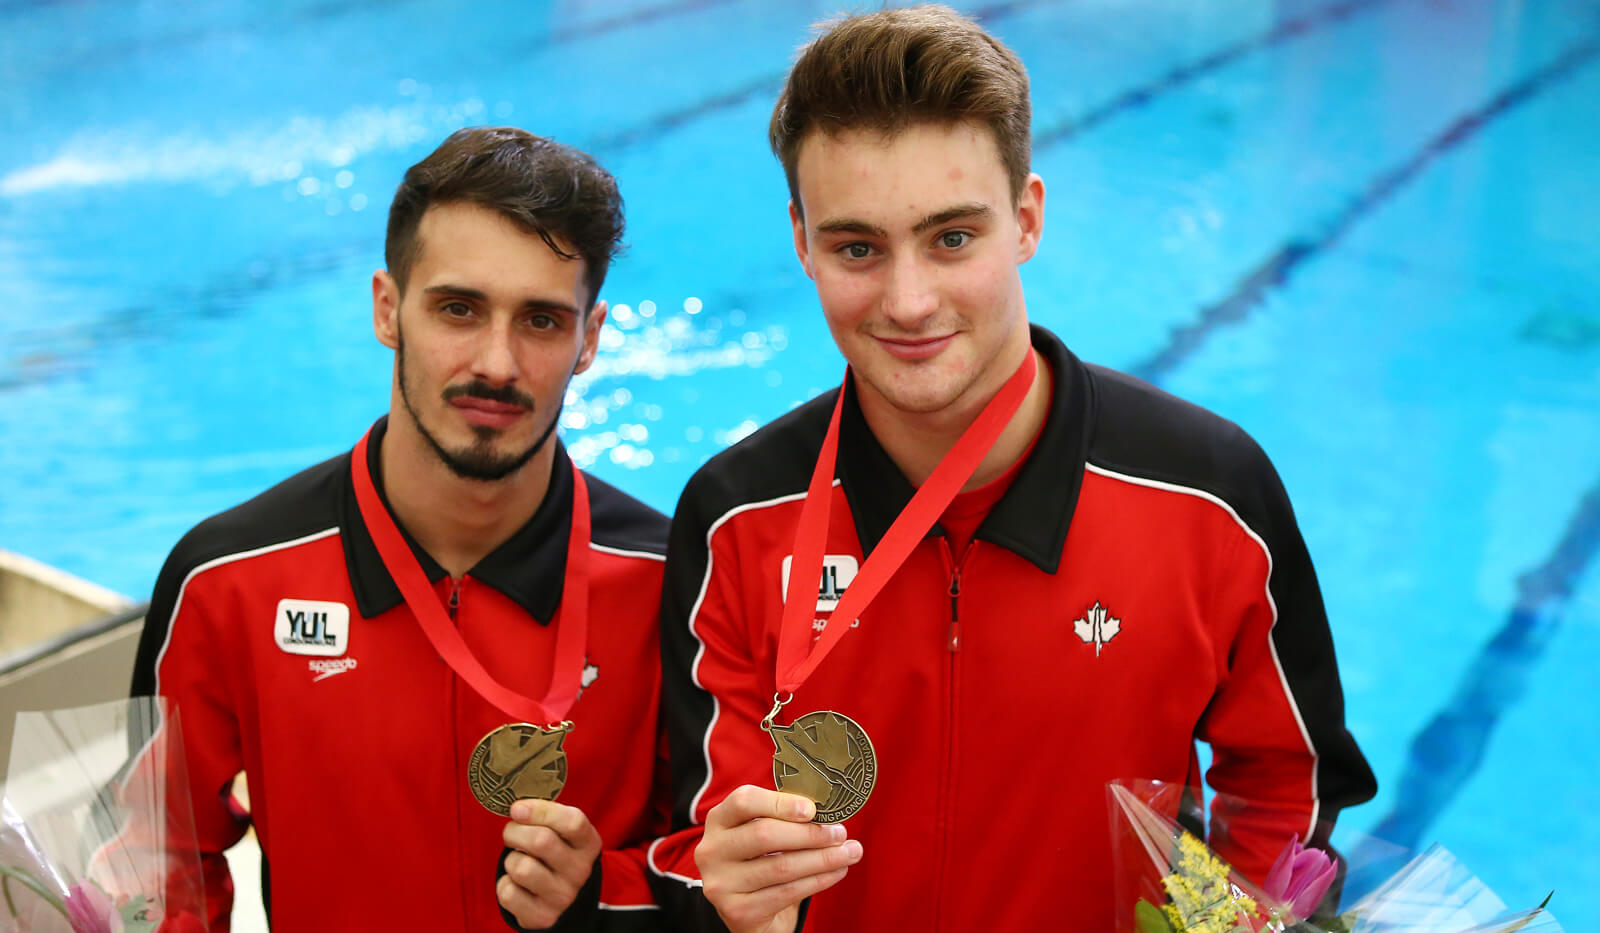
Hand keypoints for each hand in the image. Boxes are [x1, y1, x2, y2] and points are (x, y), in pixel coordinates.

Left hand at [497, 799, 603, 929]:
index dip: (541, 811)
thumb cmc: (556, 855)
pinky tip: (517, 884)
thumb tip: (518, 807)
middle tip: (512, 832)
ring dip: (510, 860)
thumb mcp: (563, 834)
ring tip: (518, 861)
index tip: (518, 809)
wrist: (564, 900)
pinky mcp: (543, 916)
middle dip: (514, 832)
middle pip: (541, 841)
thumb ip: (546, 817)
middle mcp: (580, 871)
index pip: (572, 822)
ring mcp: (563, 896)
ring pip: (521, 868)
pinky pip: (508, 892)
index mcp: (589, 844)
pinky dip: (505, 884)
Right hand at [695, 784, 862, 932]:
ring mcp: (721, 883)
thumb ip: (784, 818)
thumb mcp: (763, 834)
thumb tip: (827, 811)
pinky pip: (787, 892)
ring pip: (781, 866)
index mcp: (718, 820)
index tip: (812, 809)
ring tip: (850, 852)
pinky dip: (818, 881)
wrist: (750, 911)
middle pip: (764, 834)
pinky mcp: (737, 911)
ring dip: (822, 858)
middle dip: (809, 834)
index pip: (744, 801)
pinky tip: (836, 872)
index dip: (780, 802)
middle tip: (840, 833)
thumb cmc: (762, 861)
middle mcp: (711, 851)